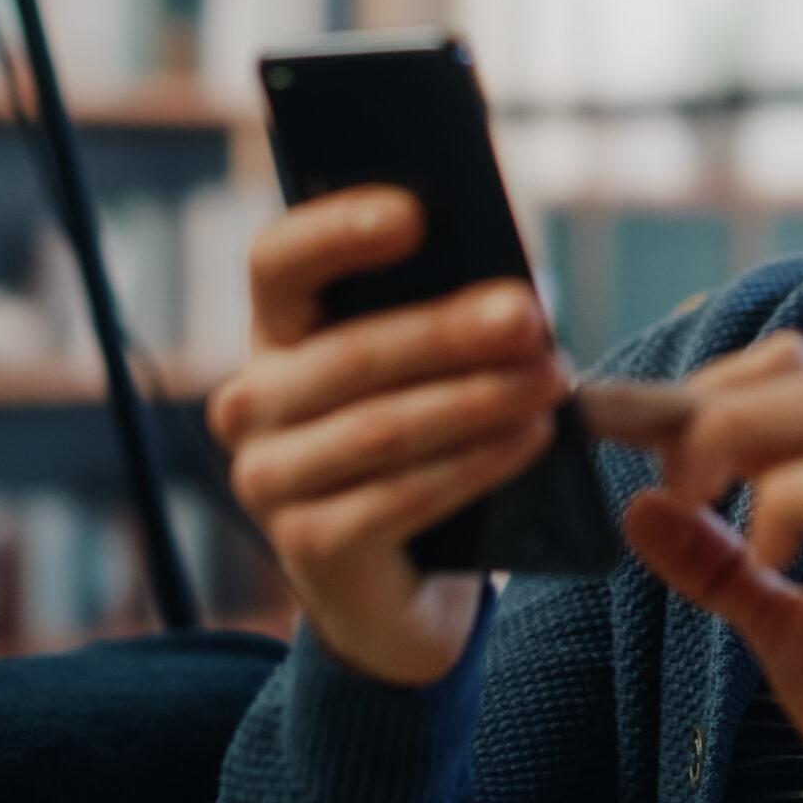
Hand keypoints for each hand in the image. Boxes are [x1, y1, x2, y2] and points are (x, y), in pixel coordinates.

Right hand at [206, 184, 570, 686]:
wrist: (407, 589)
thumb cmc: (429, 450)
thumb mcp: (431, 374)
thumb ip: (442, 319)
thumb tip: (510, 287)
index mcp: (277, 336)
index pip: (279, 262)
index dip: (338, 231)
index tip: (416, 213)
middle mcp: (252, 404)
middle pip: (350, 352)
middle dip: (449, 331)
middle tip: (530, 315)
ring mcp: (269, 482)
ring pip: (381, 427)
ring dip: (476, 400)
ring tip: (550, 380)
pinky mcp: (308, 550)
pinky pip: (398, 498)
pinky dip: (474, 465)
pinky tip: (531, 439)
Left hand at [581, 331, 802, 802]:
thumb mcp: (779, 625)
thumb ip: (717, 566)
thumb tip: (639, 507)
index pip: (774, 385)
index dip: (683, 393)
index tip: (602, 419)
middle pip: (790, 361)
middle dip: (696, 400)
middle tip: (657, 474)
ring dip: (725, 436)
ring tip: (696, 502)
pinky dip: (776, 510)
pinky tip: (768, 565)